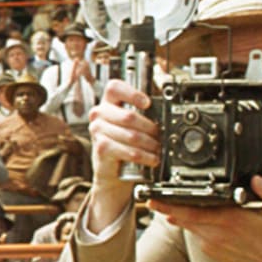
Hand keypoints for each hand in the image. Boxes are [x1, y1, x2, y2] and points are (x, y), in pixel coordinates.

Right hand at [87, 78, 159, 230]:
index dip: (132, 93)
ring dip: (150, 144)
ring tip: (157, 149)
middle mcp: (99, 114)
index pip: (114, 88)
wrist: (112, 173)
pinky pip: (128, 150)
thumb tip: (164, 108)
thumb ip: (142, 114)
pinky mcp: (101, 148)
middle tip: (158, 135)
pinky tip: (150, 159)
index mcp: (107, 104)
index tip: (147, 103)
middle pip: (129, 115)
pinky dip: (144, 156)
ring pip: (132, 135)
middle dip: (150, 128)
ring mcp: (97, 131)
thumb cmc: (124, 146)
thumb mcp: (132, 126)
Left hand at [155, 174, 261, 261]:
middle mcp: (216, 234)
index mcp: (228, 221)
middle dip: (167, 209)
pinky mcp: (212, 253)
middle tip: (153, 200)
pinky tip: (200, 220)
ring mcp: (212, 245)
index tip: (153, 198)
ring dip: (181, 217)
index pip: (190, 211)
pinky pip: (198, 236)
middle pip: (183, 218)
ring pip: (189, 227)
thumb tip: (257, 179)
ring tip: (172, 207)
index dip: (169, 205)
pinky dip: (195, 227)